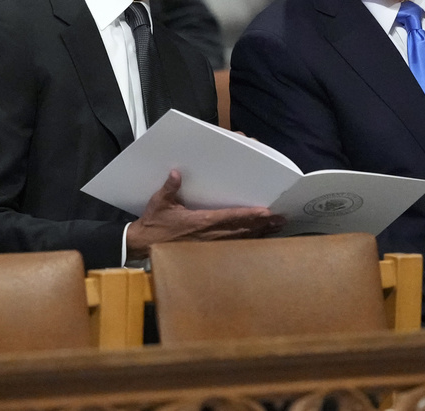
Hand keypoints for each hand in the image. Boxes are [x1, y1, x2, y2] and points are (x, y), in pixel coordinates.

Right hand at [126, 170, 284, 258]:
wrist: (143, 245)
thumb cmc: (154, 223)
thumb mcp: (159, 203)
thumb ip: (169, 188)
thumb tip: (175, 173)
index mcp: (201, 221)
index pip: (230, 217)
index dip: (249, 215)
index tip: (265, 212)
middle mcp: (210, 235)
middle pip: (242, 229)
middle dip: (262, 225)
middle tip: (281, 219)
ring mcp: (210, 244)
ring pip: (241, 239)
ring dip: (259, 233)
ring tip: (277, 227)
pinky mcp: (208, 250)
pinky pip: (233, 246)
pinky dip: (248, 241)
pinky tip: (260, 238)